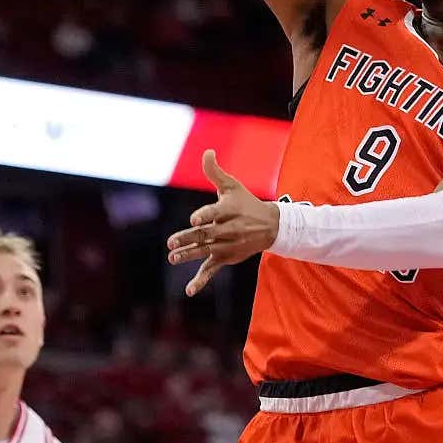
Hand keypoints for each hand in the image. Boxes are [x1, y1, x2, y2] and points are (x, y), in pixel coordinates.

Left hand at [166, 150, 278, 296]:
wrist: (270, 226)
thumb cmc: (246, 202)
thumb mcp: (232, 185)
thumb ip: (215, 171)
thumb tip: (207, 151)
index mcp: (229, 211)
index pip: (215, 213)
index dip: (204, 215)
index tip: (194, 219)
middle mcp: (228, 229)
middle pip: (206, 234)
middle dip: (189, 239)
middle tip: (172, 242)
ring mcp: (227, 245)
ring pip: (205, 251)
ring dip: (189, 255)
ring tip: (173, 257)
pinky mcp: (226, 257)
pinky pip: (211, 270)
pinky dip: (201, 280)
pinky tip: (189, 290)